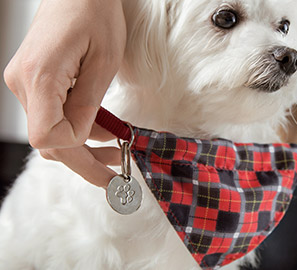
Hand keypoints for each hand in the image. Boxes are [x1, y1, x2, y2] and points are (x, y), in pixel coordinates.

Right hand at [3, 0, 126, 186]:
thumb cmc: (94, 14)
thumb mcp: (104, 62)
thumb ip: (90, 105)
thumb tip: (85, 139)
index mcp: (40, 77)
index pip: (49, 137)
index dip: (80, 148)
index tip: (111, 152)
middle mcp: (23, 83)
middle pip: (49, 141)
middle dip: (85, 161)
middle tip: (116, 175)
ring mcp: (24, 82)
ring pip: (50, 131)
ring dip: (84, 145)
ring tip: (118, 148)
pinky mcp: (33, 81)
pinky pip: (52, 115)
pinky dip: (76, 126)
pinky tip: (102, 129)